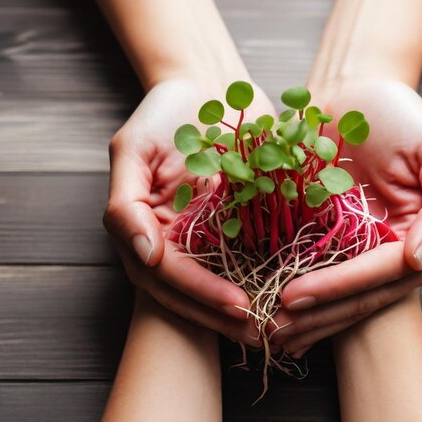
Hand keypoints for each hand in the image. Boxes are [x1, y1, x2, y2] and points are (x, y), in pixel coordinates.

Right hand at [103, 79, 275, 346]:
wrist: (209, 87)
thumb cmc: (166, 113)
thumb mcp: (133, 149)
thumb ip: (126, 203)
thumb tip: (143, 253)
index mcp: (146, 231)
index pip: (169, 275)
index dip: (201, 293)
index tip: (239, 306)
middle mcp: (174, 241)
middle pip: (192, 293)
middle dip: (225, 317)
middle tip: (262, 334)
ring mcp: (205, 236)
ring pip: (221, 283)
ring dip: (247, 310)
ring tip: (280, 329)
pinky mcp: (238, 222)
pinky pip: (250, 256)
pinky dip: (268, 276)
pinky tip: (295, 293)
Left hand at [269, 80, 421, 355]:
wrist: (353, 90)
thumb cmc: (397, 113)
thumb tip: (419, 259)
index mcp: (419, 234)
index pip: (385, 274)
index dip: (343, 288)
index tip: (297, 296)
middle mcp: (390, 249)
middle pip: (360, 296)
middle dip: (318, 313)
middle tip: (274, 328)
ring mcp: (359, 247)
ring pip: (337, 294)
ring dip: (304, 317)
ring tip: (267, 333)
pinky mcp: (328, 236)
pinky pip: (312, 269)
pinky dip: (293, 293)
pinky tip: (266, 311)